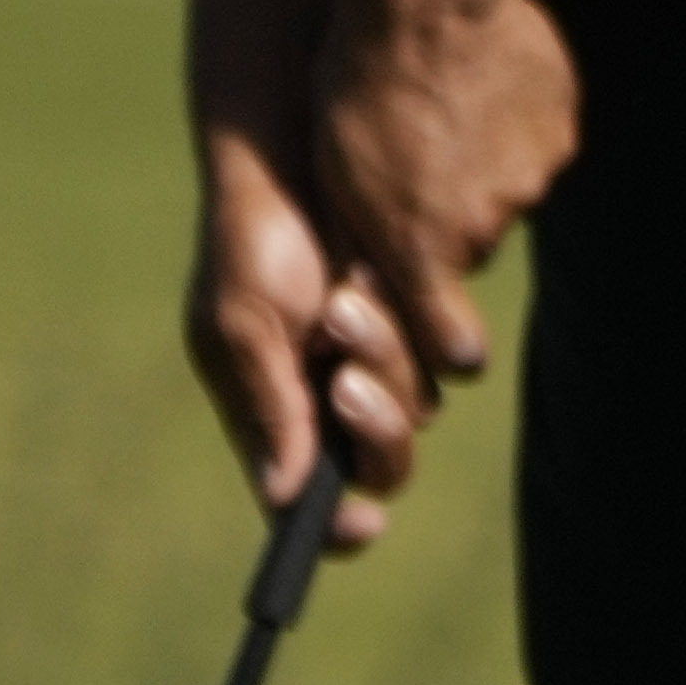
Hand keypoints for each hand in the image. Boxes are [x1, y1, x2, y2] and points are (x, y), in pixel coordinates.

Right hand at [189, 122, 421, 549]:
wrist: (300, 158)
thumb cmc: (251, 243)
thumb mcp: (241, 322)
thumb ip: (268, 405)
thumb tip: (284, 496)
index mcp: (279, 419)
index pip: (312, 503)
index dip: (336, 526)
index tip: (361, 524)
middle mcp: (334, 404)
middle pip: (382, 466)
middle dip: (373, 430)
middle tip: (347, 377)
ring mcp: (385, 364)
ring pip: (418, 408)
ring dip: (383, 358)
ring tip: (342, 296)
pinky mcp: (426, 324)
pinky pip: (444, 355)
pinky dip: (410, 323)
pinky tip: (371, 275)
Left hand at [313, 0, 579, 401]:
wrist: (422, 2)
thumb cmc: (355, 92)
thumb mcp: (337, 181)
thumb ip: (373, 246)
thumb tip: (382, 290)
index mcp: (423, 249)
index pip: (456, 351)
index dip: (446, 344)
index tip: (440, 331)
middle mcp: (487, 226)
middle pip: (473, 243)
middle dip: (449, 217)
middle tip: (416, 160)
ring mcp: (533, 176)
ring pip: (507, 188)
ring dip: (483, 163)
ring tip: (447, 106)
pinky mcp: (562, 128)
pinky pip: (538, 140)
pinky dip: (515, 122)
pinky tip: (483, 80)